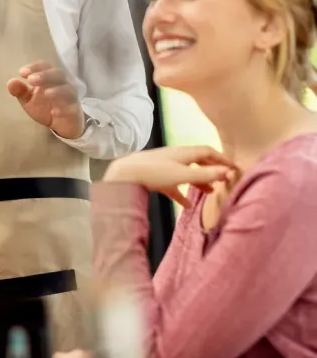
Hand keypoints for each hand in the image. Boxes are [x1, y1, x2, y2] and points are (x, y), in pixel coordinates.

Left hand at [7, 62, 84, 138]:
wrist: (60, 124)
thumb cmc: (44, 106)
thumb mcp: (28, 100)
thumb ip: (20, 91)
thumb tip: (10, 82)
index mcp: (49, 77)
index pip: (45, 66)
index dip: (35, 67)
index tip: (22, 73)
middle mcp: (62, 84)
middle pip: (58, 74)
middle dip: (44, 76)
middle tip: (31, 80)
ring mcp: (70, 97)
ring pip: (68, 89)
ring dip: (57, 90)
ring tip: (46, 94)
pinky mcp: (74, 110)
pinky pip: (73, 107)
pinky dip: (64, 109)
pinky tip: (54, 112)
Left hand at [104, 145, 238, 207]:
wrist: (124, 174)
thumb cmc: (154, 172)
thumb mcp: (183, 174)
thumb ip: (205, 175)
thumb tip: (228, 173)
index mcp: (183, 152)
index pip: (207, 151)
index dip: (222, 159)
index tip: (234, 168)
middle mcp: (175, 157)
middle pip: (198, 161)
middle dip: (212, 170)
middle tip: (224, 180)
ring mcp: (165, 167)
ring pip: (187, 173)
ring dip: (199, 182)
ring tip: (210, 192)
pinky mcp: (155, 178)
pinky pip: (173, 185)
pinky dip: (182, 194)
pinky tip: (187, 206)